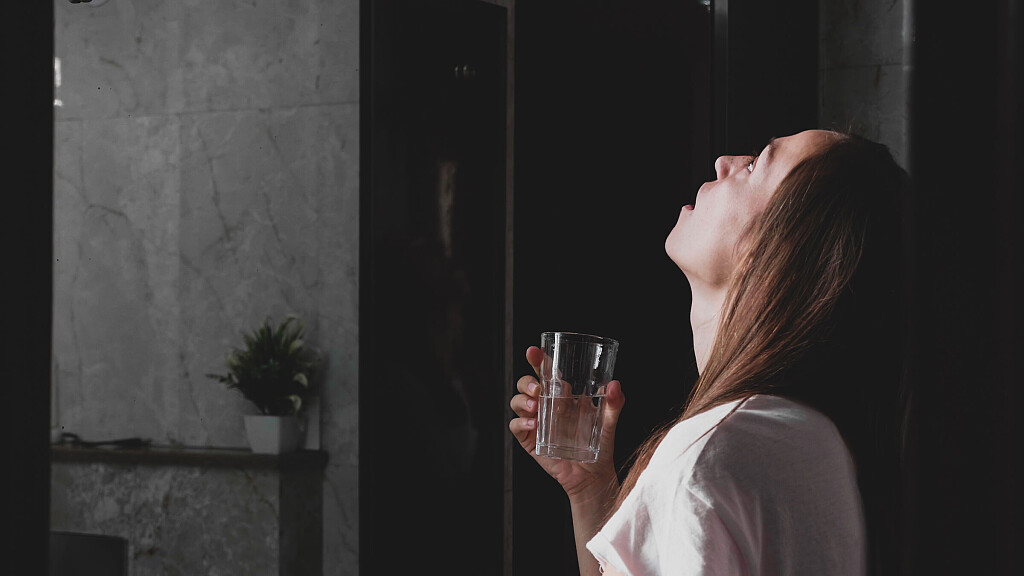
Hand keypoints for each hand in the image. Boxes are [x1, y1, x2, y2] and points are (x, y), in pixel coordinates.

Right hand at [509, 345, 625, 501]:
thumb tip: (615, 384)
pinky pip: (516, 426)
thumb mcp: (609, 422)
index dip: (537, 359)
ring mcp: (536, 422)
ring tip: (536, 407)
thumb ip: (614, 403)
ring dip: (522, 400)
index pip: (546, 372)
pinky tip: (532, 424)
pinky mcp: (530, 440)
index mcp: (562, 395)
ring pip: (516, 401)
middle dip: (527, 381)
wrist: (593, 475)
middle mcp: (546, 405)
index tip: (534, 351)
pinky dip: (520, 422)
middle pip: (526, 384)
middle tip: (538, 389)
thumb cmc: (600, 446)